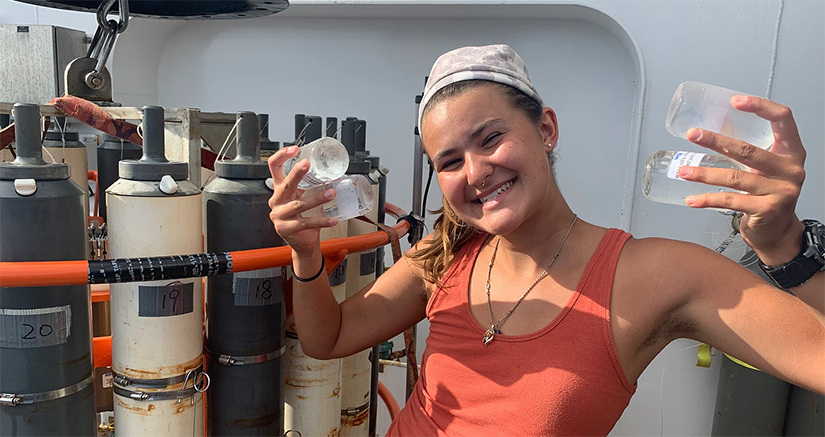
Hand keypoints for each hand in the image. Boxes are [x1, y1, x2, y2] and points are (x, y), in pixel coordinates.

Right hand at [267, 146, 338, 254]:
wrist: (303, 243)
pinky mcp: (285, 229)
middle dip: (296, 173)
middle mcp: (276, 201)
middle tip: (308, 164)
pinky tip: (333, 220)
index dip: (282, 156)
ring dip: (317, 198)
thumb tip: (333, 172)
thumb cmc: (304, 217)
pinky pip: (305, 223)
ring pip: (298, 205)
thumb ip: (310, 185)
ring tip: (332, 193)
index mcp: (279, 190)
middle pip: (285, 184)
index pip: (274, 167)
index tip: (295, 149)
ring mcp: (279, 216)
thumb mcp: (303, 197)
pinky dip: (321, 221)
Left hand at [678, 95, 805, 263]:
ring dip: (704, 174)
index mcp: (792, 151)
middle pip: (748, 150)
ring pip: (735, 178)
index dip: (761, 106)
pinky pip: (732, 201)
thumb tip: (712, 125)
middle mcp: (790, 169)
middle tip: (693, 135)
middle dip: (716, 141)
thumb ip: (745, 148)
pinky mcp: (768, 209)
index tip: (735, 101)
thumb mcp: (763, 167)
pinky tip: (691, 199)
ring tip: (683, 172)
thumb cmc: (768, 193)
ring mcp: (781, 190)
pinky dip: (708, 200)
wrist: (778, 231)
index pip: (783, 119)